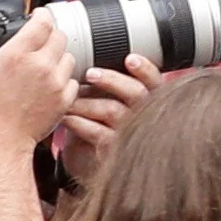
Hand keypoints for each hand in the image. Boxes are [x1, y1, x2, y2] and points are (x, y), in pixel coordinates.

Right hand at [0, 7, 84, 153]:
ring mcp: (55, 82)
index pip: (43, 21)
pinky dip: (64, 80)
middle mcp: (40, 65)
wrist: (0, 142)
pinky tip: (49, 84)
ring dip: (58, 57)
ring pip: (68, 56)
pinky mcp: (64, 99)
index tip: (39, 15)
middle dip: (49, 35)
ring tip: (43, 65)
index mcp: (17, 54)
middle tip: (38, 42)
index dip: (42, 14)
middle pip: (59, 35)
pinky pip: (72, 80)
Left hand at [50, 56, 156, 175]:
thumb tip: (88, 62)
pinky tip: (66, 118)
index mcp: (146, 99)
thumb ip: (106, 85)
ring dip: (87, 101)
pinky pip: (96, 132)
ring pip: (113, 110)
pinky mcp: (111, 151)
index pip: (154, 81)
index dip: (145, 69)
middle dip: (113, 80)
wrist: (88, 162)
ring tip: (69, 97)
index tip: (129, 59)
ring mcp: (128, 134)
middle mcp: (143, 115)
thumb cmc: (98, 125)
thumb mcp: (106, 101)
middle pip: (137, 92)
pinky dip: (79, 122)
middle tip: (90, 74)